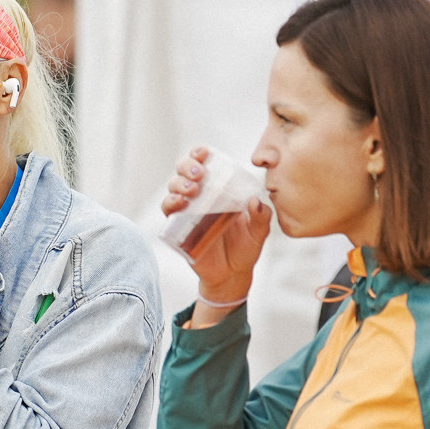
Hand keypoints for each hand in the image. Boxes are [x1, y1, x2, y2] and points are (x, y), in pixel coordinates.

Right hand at [163, 147, 270, 327]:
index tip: (205, 154)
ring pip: (173, 186)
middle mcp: (200, 196)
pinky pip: (168, 211)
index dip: (200, 154)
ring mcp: (187, 211)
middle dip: (187, 166)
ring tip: (192, 190)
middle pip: (183, 170)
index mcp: (219, 189)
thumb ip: (261, 216)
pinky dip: (170, 203)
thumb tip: (255, 201)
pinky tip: (179, 203)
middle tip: (200, 174)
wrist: (233, 274)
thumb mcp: (259, 231)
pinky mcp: (178, 228)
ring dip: (179, 183)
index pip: (205, 163)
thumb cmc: (246, 247)